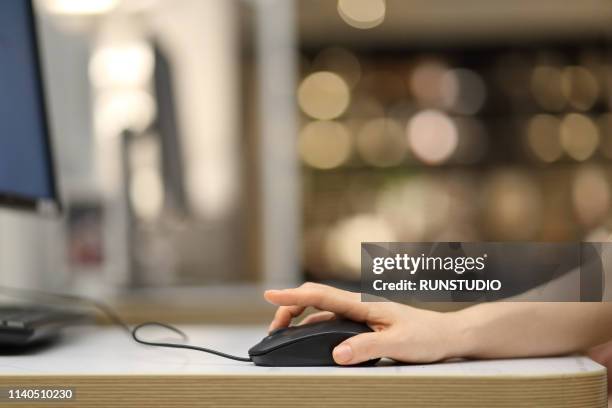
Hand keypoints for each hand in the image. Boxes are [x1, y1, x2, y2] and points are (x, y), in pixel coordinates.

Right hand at [264, 282, 465, 364]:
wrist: (448, 335)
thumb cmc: (428, 337)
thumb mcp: (398, 344)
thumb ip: (367, 347)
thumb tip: (337, 353)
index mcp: (364, 305)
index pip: (321, 296)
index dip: (293, 296)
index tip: (270, 294)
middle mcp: (359, 305)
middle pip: (315, 299)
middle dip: (290, 308)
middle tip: (273, 329)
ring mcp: (361, 314)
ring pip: (322, 311)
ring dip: (301, 319)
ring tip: (284, 335)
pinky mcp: (365, 324)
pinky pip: (332, 322)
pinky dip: (314, 327)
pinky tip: (310, 339)